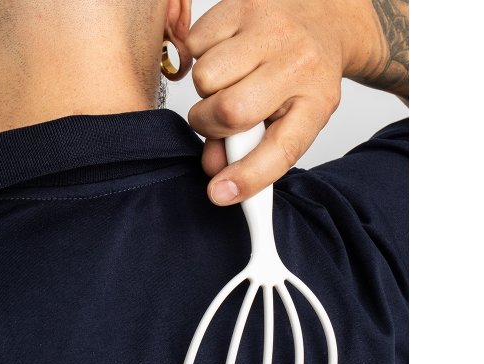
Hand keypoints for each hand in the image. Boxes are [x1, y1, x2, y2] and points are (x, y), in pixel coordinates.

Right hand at [186, 0, 406, 204]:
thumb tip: (214, 171)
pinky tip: (224, 54)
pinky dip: (200, 56)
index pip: (280, 149)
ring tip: (229, 79)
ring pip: (206, 78)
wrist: (321, 17)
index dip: (247, 175)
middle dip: (212, 123)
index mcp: (315, 102)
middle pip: (230, 110)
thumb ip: (251, 148)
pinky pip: (195, 45)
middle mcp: (297, 62)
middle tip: (220, 117)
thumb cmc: (302, 75)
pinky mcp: (241, 4)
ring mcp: (269, 29)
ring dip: (208, 88)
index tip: (219, 193)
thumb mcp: (291, 117)